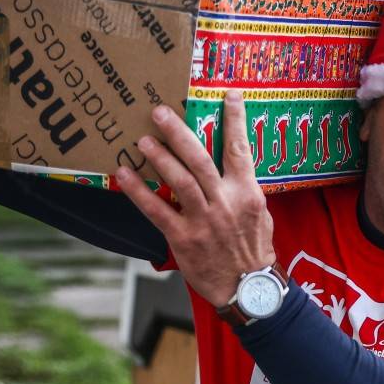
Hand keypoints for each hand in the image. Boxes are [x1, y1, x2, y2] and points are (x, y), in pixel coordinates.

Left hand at [116, 92, 275, 308]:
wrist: (249, 288)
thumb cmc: (254, 250)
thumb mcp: (259, 214)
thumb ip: (243, 189)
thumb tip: (233, 164)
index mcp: (248, 193)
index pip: (240, 149)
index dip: (235, 119)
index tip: (228, 94)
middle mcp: (226, 202)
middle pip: (200, 159)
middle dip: (178, 133)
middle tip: (159, 112)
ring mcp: (204, 221)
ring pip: (180, 181)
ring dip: (159, 157)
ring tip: (143, 140)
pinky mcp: (184, 239)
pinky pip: (157, 211)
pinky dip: (138, 192)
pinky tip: (124, 175)